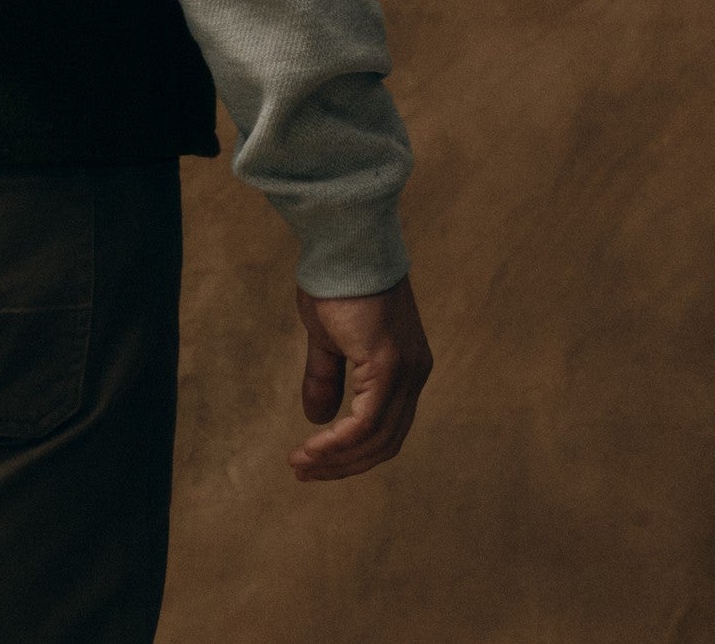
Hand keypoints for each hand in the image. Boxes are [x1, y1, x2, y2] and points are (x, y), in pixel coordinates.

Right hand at [289, 270, 431, 479]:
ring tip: (300, 463)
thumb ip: (326, 376)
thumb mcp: (327, 337)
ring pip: (377, 439)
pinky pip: (366, 422)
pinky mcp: (389, 365)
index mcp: (405, 368)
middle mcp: (414, 374)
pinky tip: (312, 449)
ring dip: (336, 459)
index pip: (385, 427)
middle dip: (343, 464)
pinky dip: (338, 442)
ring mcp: (406, 372)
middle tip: (303, 471)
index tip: (313, 460)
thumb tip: (317, 418)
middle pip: (385, 443)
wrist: (343, 242)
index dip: (350, 451)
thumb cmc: (334, 280)